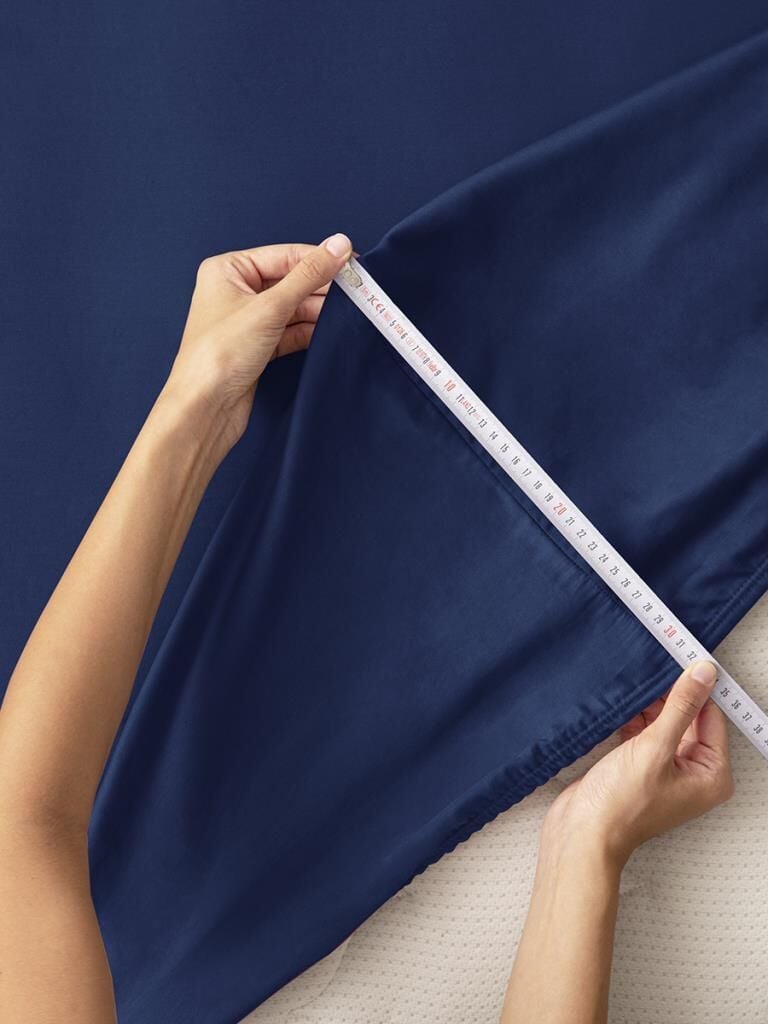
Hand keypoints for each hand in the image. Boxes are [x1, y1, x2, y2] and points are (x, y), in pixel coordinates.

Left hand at [163, 233, 352, 450]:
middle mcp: (236, 291)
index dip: (319, 259)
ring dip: (319, 311)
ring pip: (293, 308)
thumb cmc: (220, 354)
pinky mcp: (258, 346)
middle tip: (357, 291)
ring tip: (348, 313)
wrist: (205, 408)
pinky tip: (330, 331)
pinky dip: (309, 331)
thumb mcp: (270, 307)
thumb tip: (339, 246)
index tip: (353, 263)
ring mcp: (248, 321)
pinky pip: (290, 331)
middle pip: (290, 281)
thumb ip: (308, 275)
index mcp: (228, 270)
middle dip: (321, 288)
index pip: (284, 256)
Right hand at [542, 660, 734, 868]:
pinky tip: (622, 701)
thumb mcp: (655, 748)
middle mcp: (693, 772)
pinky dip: (634, 715)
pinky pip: (645, 730)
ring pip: (664, 721)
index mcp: (711, 774)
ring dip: (649, 703)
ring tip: (634, 682)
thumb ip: (681, 707)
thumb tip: (702, 674)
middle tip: (654, 664)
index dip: (697, 687)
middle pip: (689, 717)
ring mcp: (664, 768)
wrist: (581, 832)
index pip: (712, 717)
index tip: (683, 658)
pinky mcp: (639, 765)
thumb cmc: (621, 807)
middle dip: (670, 694)